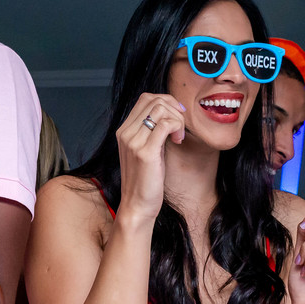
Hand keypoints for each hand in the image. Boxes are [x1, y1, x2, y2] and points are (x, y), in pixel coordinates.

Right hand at [113, 93, 186, 226]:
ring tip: (178, 135)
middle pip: (153, 100)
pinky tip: (178, 141)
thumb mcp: (144, 150)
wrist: (137, 204)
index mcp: (123, 131)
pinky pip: (165, 124)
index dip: (165, 101)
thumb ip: (150, 132)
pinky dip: (177, 127)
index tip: (177, 116)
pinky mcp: (145, 152)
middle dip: (173, 108)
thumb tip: (169, 113)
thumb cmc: (144, 180)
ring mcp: (133, 141)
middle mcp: (125, 133)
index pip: (145, 98)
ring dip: (176, 118)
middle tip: (180, 126)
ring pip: (160, 109)